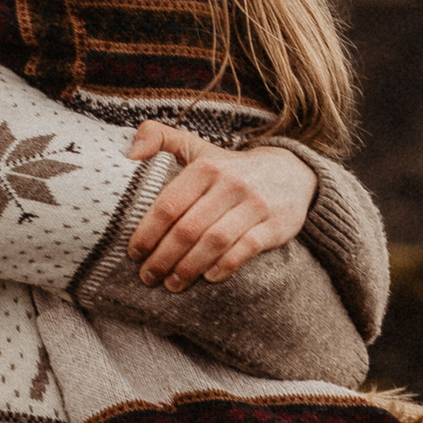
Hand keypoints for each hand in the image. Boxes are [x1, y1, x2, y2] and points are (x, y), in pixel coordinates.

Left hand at [125, 126, 315, 287]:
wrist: (291, 173)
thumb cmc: (231, 168)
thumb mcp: (197, 147)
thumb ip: (159, 138)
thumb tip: (130, 153)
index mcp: (206, 167)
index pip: (169, 204)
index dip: (147, 232)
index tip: (134, 253)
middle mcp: (231, 183)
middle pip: (188, 228)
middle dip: (163, 257)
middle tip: (148, 276)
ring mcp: (256, 205)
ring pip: (215, 241)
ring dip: (189, 267)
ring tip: (172, 284)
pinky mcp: (276, 225)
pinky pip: (247, 249)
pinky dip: (225, 265)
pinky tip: (208, 277)